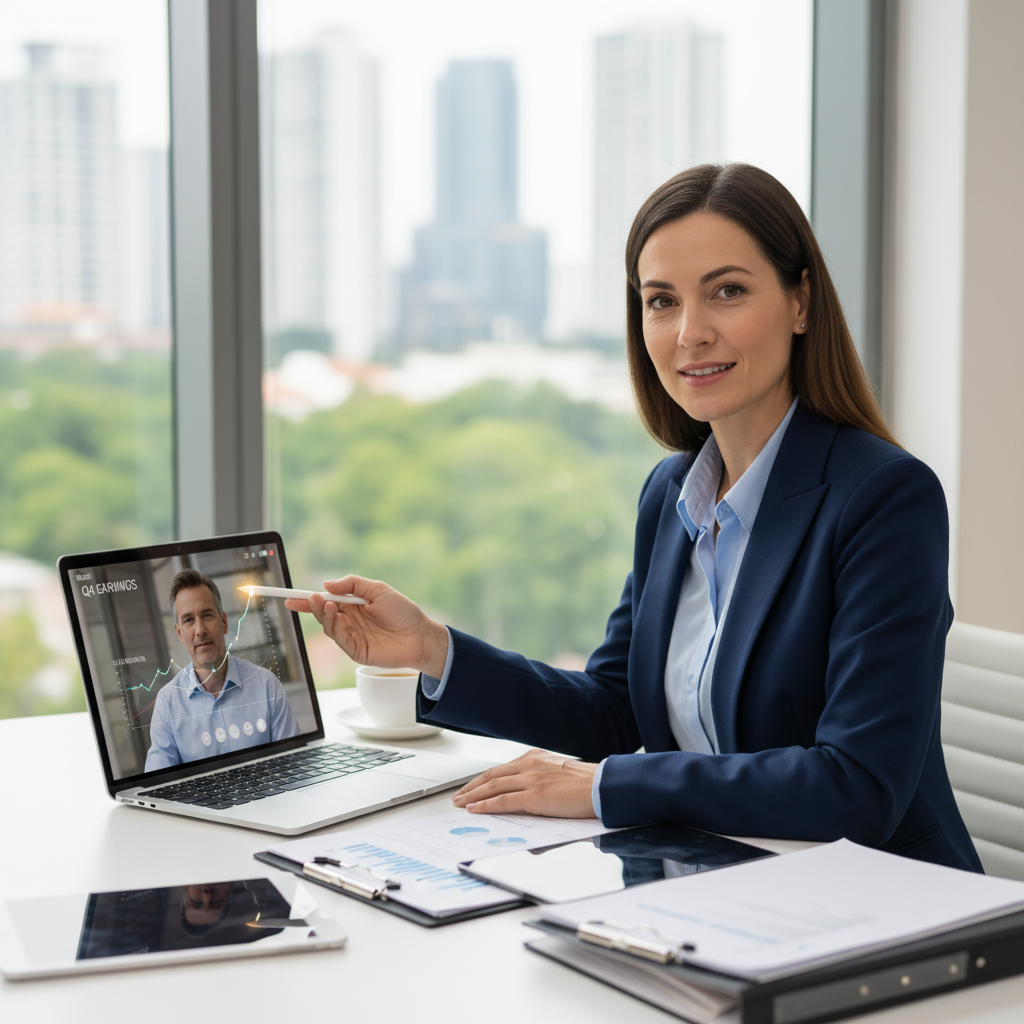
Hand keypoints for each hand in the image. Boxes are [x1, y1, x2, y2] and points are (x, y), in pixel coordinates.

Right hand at [284, 576, 448, 676]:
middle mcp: (349, 621)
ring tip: (328, 604)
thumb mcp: (378, 590)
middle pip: (323, 614)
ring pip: (328, 627)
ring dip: (325, 615)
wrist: (421, 635)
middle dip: (313, 606)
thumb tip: (326, 585)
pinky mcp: (356, 652)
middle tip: (310, 598)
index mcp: (353, 606)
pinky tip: (339, 618)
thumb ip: (353, 585)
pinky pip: (340, 640)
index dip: (307, 600)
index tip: (290, 596)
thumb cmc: (402, 611)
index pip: (325, 602)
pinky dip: (336, 628)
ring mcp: (352, 637)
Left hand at [452, 749, 598, 817]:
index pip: (502, 769)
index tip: (472, 786)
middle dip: (472, 787)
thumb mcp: (559, 776)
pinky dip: (485, 805)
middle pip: (492, 775)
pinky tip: (474, 809)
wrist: (603, 786)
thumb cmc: (587, 785)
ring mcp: (531, 779)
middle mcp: (530, 764)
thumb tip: (529, 799)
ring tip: (460, 803)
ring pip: (493, 787)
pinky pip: (503, 801)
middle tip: (458, 796)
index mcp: (536, 758)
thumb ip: (541, 783)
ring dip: (473, 796)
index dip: (484, 778)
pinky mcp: (534, 796)